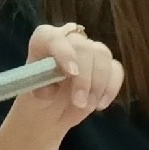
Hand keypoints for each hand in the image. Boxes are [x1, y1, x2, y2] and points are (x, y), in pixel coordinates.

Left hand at [0, 23, 122, 131]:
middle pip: (83, 47)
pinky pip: (116, 69)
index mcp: (44, 42)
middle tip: (79, 103)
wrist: (50, 112)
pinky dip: (111, 88)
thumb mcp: (33, 98)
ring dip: (98, 84)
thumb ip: (41, 90)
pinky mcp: (105, 65)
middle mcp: (68, 40)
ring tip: (88, 107)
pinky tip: (100, 105)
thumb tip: (53, 88)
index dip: (64, 52)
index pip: (52, 37)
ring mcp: (89, 51)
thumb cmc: (38, 100)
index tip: (71, 73)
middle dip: (84, 77)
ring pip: (102, 55)